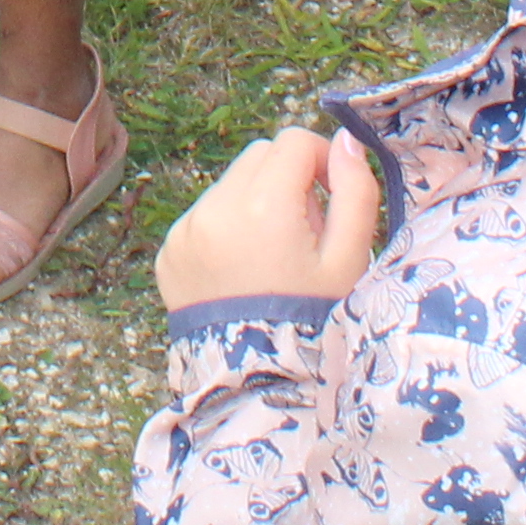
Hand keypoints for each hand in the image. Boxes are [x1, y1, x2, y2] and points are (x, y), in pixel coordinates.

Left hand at [155, 129, 384, 307]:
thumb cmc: (313, 322)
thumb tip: (345, 140)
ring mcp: (186, 230)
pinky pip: (204, 217)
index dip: (321, 161)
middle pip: (259, 156)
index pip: (294, 142)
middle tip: (303, 233)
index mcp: (263, 205)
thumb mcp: (349, 261)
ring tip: (272, 258)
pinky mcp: (170, 251)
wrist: (256, 385)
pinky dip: (226, 230)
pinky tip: (242, 273)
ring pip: (230, 185)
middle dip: (287, 181)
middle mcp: (216, 208)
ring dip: (255, 204)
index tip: (331, 198)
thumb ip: (355, 192)